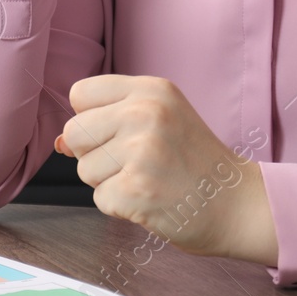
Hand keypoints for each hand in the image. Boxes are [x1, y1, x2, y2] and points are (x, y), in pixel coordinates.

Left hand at [55, 75, 277, 265]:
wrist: (237, 203)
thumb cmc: (195, 162)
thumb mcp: (162, 119)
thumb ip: (110, 119)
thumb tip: (58, 142)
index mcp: (151, 89)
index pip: (80, 93)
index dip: (91, 119)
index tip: (117, 134)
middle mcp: (145, 113)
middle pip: (74, 132)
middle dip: (95, 155)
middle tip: (136, 163)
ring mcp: (141, 152)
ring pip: (84, 169)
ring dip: (108, 182)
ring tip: (148, 179)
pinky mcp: (137, 190)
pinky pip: (99, 199)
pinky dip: (120, 206)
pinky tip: (151, 199)